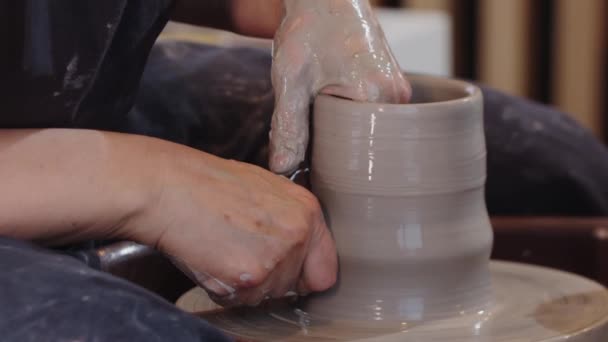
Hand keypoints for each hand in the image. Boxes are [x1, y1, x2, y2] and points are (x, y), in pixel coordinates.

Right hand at [132, 142, 336, 305]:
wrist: (169, 188)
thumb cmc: (208, 184)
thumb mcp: (264, 187)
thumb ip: (290, 218)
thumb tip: (302, 245)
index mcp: (307, 212)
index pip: (326, 271)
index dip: (304, 276)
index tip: (289, 273)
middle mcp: (298, 236)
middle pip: (293, 287)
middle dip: (270, 278)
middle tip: (240, 249)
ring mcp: (275, 260)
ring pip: (266, 296)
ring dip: (245, 283)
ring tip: (223, 248)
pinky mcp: (249, 278)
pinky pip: (241, 300)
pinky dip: (225, 288)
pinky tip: (213, 258)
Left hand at [269, 0, 411, 173]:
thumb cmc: (308, 28)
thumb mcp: (292, 80)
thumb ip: (288, 127)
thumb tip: (284, 170)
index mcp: (375, 97)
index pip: (355, 153)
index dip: (327, 162)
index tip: (307, 164)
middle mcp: (396, 97)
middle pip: (366, 145)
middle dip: (336, 149)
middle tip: (309, 139)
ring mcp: (399, 92)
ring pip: (370, 132)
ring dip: (344, 135)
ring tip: (320, 117)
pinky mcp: (393, 86)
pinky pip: (373, 117)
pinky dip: (352, 121)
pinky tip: (332, 108)